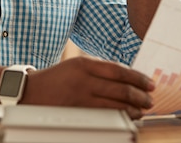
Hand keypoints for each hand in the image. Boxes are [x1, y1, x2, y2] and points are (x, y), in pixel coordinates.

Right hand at [21, 56, 154, 118]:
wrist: (31, 92)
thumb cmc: (56, 79)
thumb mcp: (76, 66)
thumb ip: (98, 69)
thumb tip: (127, 77)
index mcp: (84, 63)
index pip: (118, 70)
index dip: (137, 77)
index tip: (149, 83)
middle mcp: (83, 79)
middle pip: (120, 87)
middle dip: (139, 94)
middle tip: (149, 98)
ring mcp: (80, 96)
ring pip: (114, 103)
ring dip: (133, 108)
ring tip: (142, 109)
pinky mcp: (77, 112)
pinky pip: (104, 115)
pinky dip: (119, 115)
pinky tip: (127, 116)